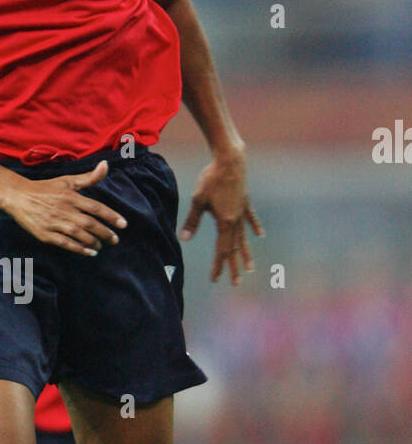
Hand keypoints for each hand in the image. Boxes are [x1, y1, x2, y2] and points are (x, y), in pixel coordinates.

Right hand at [2, 160, 126, 255]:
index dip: (111, 216)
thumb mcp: (67, 180)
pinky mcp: (45, 234)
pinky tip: (89, 252)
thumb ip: (89, 177)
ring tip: (101, 245)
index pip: (96, 207)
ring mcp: (54, 223)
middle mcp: (64, 209)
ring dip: (93, 242)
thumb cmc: (45, 188)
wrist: (18, 196)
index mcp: (70, 196)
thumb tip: (106, 164)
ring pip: (79, 235)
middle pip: (90, 224)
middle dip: (105, 233)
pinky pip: (65, 243)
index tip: (123, 224)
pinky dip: (79, 249)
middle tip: (115, 239)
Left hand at [179, 152, 263, 284]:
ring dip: (246, 253)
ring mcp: (242, 211)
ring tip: (250, 267)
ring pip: (244, 237)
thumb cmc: (212, 178)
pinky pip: (250, 218)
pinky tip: (260, 235)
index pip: (221, 249)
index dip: (218, 265)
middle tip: (236, 283)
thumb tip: (183, 239)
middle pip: (235, 248)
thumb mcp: (198, 200)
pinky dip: (254, 226)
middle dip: (234, 266)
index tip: (215, 279)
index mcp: (225, 222)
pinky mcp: (245, 201)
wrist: (230, 160)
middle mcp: (236, 220)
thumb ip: (192, 221)